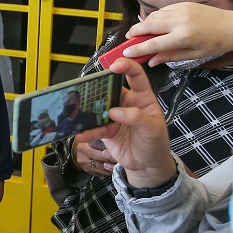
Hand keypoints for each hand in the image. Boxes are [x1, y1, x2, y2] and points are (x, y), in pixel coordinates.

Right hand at [75, 58, 177, 187]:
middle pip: (110, 88)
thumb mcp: (153, 130)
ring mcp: (114, 116)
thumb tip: (114, 111)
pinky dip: (86, 131)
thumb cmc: (155, 143)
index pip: (135, 76)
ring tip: (77, 110)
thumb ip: (136, 118)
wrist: (147, 166)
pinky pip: (94, 128)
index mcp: (142, 98)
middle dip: (99, 86)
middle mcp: (126, 103)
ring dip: (88, 109)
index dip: (126, 67)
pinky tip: (80, 133)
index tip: (115, 66)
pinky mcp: (106, 130)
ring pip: (98, 107)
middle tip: (88, 88)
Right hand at [124, 3, 232, 66]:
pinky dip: (156, 17)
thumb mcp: (194, 55)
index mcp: (183, 36)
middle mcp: (180, 21)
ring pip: (154, 16)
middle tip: (128, 39)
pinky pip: (164, 10)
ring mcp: (182, 10)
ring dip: (144, 24)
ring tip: (140, 32)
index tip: (126, 52)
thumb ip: (170, 57)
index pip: (154, 43)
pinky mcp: (184, 4)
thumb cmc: (216, 43)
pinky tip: (155, 23)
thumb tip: (152, 61)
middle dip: (135, 32)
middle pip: (149, 25)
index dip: (138, 48)